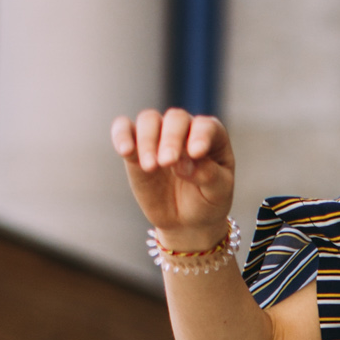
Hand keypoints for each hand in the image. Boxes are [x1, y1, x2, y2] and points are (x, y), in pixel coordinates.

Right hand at [111, 108, 235, 247]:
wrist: (186, 221)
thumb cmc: (207, 201)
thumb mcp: (217, 193)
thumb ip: (207, 174)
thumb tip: (183, 163)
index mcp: (211, 136)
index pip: (206, 126)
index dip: (200, 135)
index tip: (196, 153)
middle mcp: (185, 129)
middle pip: (175, 119)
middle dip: (171, 139)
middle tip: (167, 162)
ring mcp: (158, 135)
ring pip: (149, 120)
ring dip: (147, 140)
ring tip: (150, 166)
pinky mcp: (136, 148)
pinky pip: (124, 129)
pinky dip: (121, 135)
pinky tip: (125, 150)